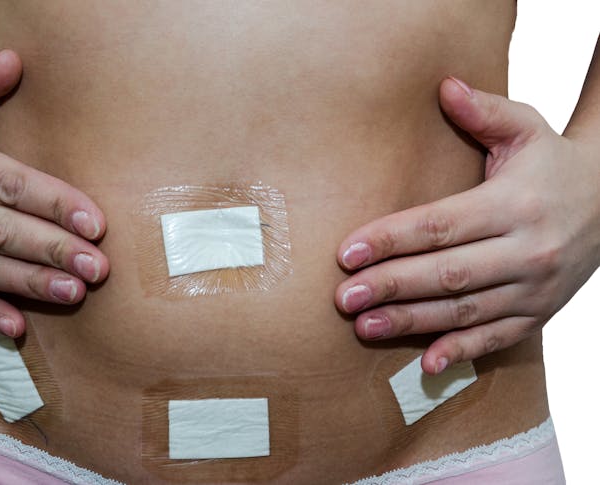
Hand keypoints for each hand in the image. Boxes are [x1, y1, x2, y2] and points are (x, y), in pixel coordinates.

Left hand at [334, 77, 599, 374]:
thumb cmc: (552, 165)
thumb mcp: (527, 129)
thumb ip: (484, 112)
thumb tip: (444, 86)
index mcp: (515, 204)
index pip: (441, 224)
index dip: (392, 239)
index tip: (347, 251)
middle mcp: (527, 250)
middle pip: (447, 273)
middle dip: (391, 285)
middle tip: (343, 297)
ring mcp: (534, 288)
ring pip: (465, 311)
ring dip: (412, 322)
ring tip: (364, 326)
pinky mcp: (538, 313)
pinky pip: (498, 339)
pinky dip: (463, 352)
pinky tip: (427, 363)